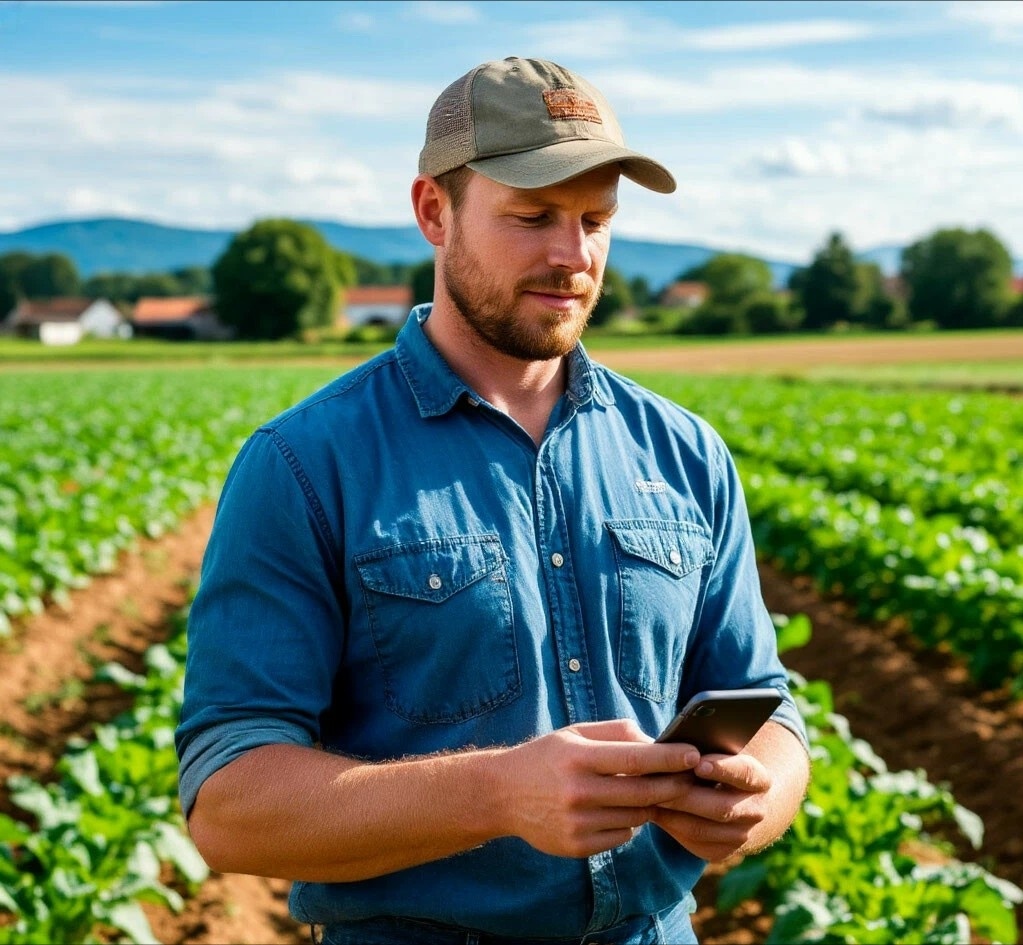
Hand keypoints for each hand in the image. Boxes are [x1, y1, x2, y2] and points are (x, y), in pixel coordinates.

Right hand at [492, 719, 699, 858]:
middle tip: (691, 777)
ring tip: (646, 790)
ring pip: (636, 816)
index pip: (634, 759)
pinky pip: (622, 836)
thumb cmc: (547, 757)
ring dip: (648, 804)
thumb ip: (616, 732)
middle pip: (642, 792)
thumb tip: (656, 742)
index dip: (668, 758)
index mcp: (578, 757)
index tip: (694, 754)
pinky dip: (627, 824)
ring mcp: (577, 822)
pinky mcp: (577, 846)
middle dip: (673, 785)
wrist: (502, 794)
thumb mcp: (575, 733)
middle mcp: (578, 791)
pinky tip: (615, 810)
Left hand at [648, 750, 772, 861]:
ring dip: (671, 812)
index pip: (745, 773)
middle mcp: (756, 810)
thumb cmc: (716, 763)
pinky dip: (669, 826)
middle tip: (654, 781)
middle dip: (684, 794)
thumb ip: (700, 748)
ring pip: (701, 829)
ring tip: (643, 795)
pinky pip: (691, 841)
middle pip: (719, 807)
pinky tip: (650, 810)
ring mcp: (740, 835)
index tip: (698, 762)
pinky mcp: (720, 852)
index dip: (723, 768)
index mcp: (758, 779)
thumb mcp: (716, 750)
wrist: (735, 798)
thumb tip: (666, 743)